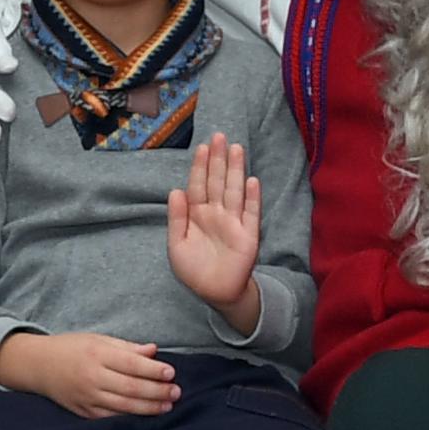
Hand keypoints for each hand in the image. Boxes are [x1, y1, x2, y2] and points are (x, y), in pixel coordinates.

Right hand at [0, 331, 180, 419]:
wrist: (38, 366)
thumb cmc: (72, 348)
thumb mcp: (98, 339)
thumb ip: (127, 347)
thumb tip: (154, 350)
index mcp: (96, 354)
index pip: (131, 364)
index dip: (153, 370)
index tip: (171, 372)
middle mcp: (92, 377)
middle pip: (130, 387)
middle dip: (157, 391)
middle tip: (176, 392)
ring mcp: (87, 397)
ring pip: (124, 405)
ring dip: (149, 407)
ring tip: (167, 405)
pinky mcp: (84, 412)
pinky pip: (111, 417)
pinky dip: (130, 416)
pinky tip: (146, 414)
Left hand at [164, 132, 264, 333]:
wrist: (215, 293)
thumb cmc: (194, 270)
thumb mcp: (176, 246)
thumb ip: (177, 219)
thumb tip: (175, 190)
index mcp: (197, 214)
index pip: (198, 185)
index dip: (200, 167)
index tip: (201, 147)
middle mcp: (216, 213)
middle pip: (218, 182)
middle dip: (218, 160)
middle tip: (219, 136)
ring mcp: (234, 222)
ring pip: (234, 191)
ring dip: (236, 171)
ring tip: (236, 149)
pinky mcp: (249, 235)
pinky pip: (251, 214)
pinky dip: (252, 198)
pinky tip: (252, 181)